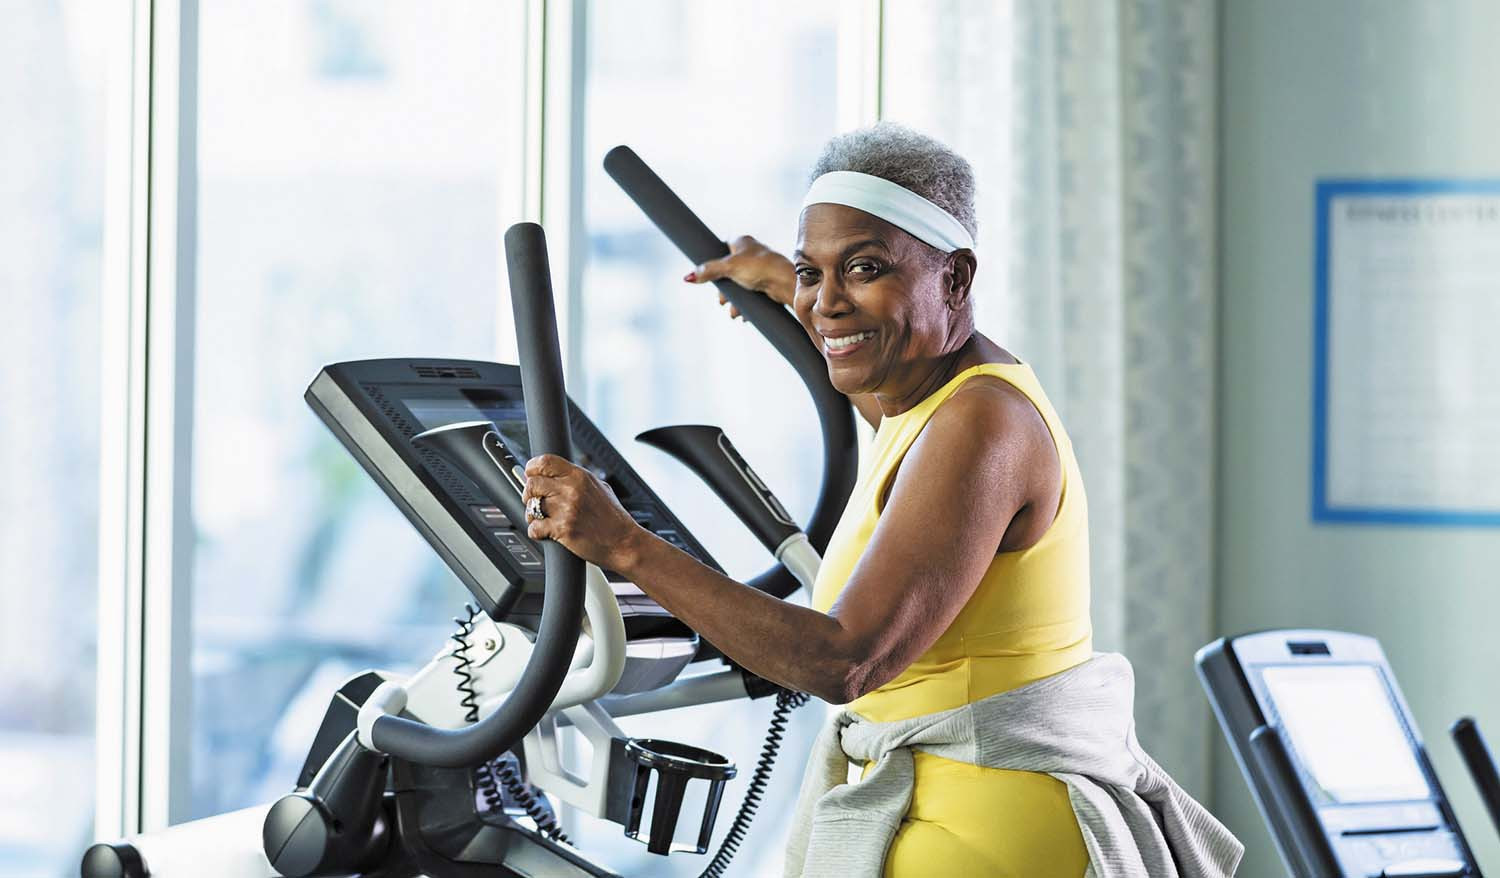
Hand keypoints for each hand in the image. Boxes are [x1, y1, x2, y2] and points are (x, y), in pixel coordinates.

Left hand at [522, 453, 645, 570]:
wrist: (624, 543)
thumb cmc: (614, 518)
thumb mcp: (599, 487)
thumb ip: (577, 479)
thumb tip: (556, 475)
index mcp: (580, 476)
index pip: (545, 461)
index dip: (532, 468)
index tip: (530, 474)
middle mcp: (572, 490)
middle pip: (533, 483)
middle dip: (529, 494)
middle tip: (534, 501)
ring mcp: (566, 509)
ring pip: (531, 506)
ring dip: (532, 515)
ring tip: (542, 519)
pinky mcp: (562, 529)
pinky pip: (534, 527)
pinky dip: (536, 531)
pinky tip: (545, 532)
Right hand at [683, 235, 796, 317]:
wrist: (785, 282)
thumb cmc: (760, 268)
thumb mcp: (729, 268)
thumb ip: (709, 271)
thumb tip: (688, 277)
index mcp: (741, 241)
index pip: (720, 248)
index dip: (713, 263)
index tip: (710, 276)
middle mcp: (749, 253)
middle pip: (727, 272)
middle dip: (724, 290)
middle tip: (722, 300)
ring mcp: (757, 268)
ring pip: (738, 286)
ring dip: (734, 301)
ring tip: (734, 312)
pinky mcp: (764, 283)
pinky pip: (749, 294)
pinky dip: (745, 304)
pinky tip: (744, 314)